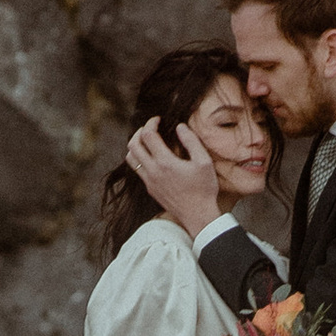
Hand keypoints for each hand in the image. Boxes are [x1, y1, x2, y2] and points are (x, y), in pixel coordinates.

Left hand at [126, 117, 222, 231]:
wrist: (198, 216)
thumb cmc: (204, 189)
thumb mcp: (204, 161)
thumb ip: (191, 141)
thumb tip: (180, 126)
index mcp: (165, 162)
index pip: (148, 135)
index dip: (151, 122)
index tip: (158, 119)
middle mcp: (152, 171)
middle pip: (133, 145)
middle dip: (139, 131)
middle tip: (150, 128)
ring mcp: (149, 181)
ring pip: (130, 158)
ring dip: (136, 146)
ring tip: (148, 141)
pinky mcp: (150, 189)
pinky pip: (137, 169)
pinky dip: (140, 158)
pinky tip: (153, 157)